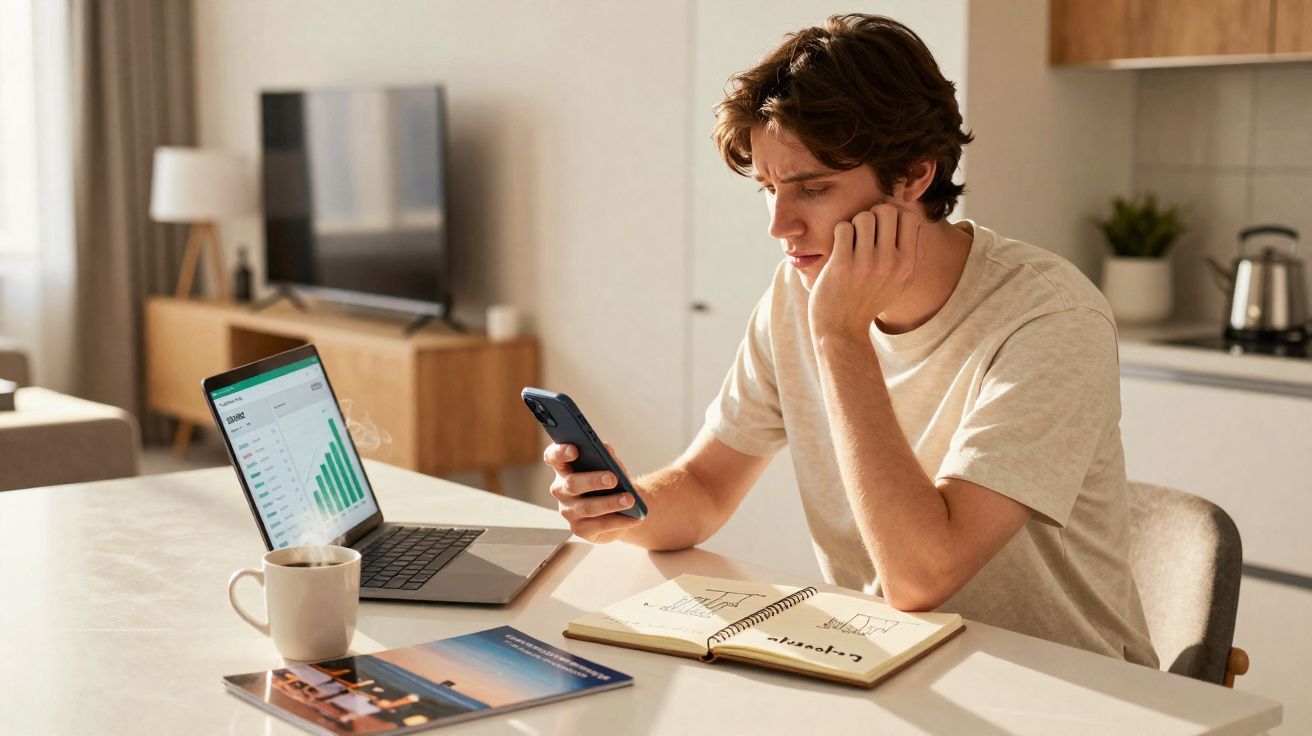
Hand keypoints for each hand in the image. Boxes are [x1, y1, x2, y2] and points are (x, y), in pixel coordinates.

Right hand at [543, 441, 642, 542]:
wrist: (623, 507)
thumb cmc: (612, 481)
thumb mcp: (611, 465)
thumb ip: (606, 456)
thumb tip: (605, 448)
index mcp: (564, 469)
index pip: (553, 458)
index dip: (560, 453)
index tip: (575, 450)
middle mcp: (561, 490)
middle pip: (571, 483)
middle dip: (592, 480)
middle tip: (613, 478)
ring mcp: (568, 511)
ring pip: (587, 507)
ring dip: (610, 503)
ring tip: (629, 499)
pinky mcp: (579, 529)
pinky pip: (599, 525)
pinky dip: (619, 521)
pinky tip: (634, 518)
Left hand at [808, 202, 922, 339]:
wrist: (841, 329)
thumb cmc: (867, 300)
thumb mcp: (897, 281)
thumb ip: (905, 252)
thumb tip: (907, 217)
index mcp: (906, 264)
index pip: (910, 218)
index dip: (895, 214)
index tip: (882, 225)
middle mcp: (890, 262)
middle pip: (887, 210)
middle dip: (872, 214)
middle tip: (863, 231)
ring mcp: (866, 263)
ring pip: (864, 216)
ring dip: (854, 224)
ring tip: (850, 240)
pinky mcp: (842, 264)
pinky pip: (843, 227)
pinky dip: (839, 232)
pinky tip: (839, 247)